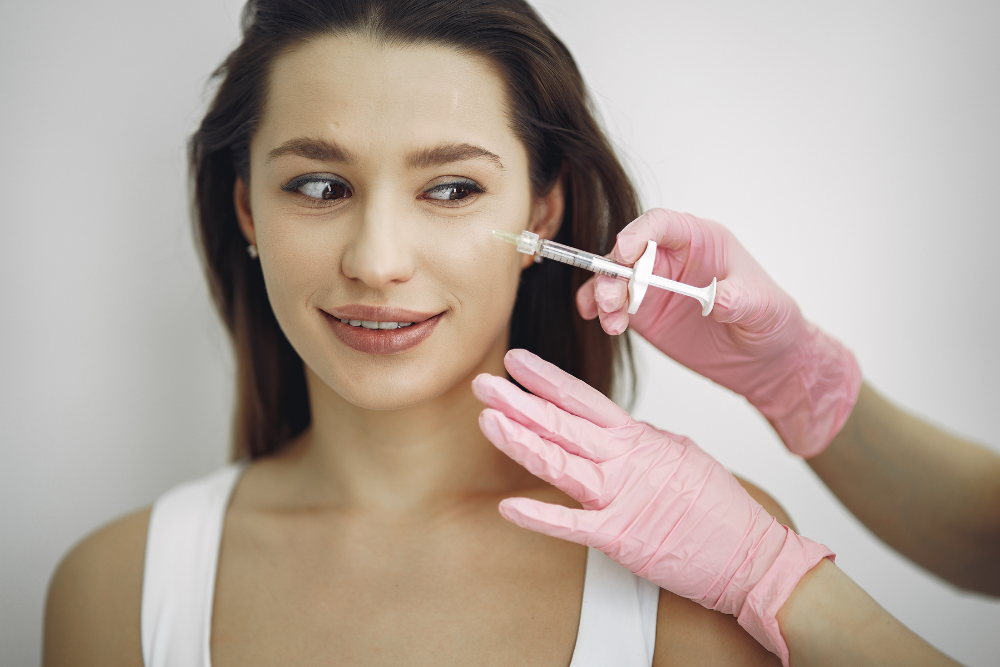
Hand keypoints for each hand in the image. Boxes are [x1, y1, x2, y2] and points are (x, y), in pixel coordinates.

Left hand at [472, 349, 832, 665]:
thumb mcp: (680, 455)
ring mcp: (622, 497)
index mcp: (639, 439)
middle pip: (562, 424)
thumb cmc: (718, 508)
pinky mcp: (621, 537)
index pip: (583, 400)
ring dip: (520, 441)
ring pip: (560, 463)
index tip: (516, 362)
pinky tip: (508, 507)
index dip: (546, 379)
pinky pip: (572, 525)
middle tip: (483, 384)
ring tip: (488, 422)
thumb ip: (643, 442)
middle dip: (519, 402)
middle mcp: (626, 461)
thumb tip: (618, 432)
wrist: (750, 554)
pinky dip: (538, 517)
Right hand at [577, 208, 860, 456]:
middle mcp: (672, 258)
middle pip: (628, 251)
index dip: (639, 233)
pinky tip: (605, 325)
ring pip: (615, 278)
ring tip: (611, 320)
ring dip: (603, 294)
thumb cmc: (770, 320)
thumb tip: (716, 298)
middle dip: (613, 271)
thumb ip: (739, 299)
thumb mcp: (764, 308)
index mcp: (701, 241)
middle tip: (612, 300)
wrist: (764, 360)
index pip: (661, 224)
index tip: (624, 251)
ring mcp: (654, 285)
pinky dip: (601, 312)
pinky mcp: (645, 314)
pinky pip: (613, 306)